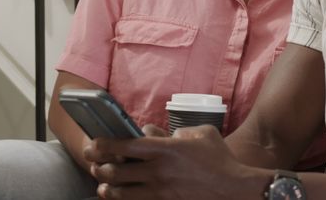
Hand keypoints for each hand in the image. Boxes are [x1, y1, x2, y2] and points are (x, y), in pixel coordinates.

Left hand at [85, 125, 269, 198]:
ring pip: (121, 192)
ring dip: (107, 187)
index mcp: (166, 149)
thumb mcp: (201, 133)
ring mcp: (160, 191)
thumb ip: (178, 131)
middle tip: (93, 163)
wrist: (232, 188)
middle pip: (116, 172)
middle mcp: (158, 171)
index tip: (94, 143)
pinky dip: (123, 199)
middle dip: (99, 167)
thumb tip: (162, 135)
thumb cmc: (219, 158)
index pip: (125, 146)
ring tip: (102, 184)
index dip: (104, 145)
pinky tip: (118, 196)